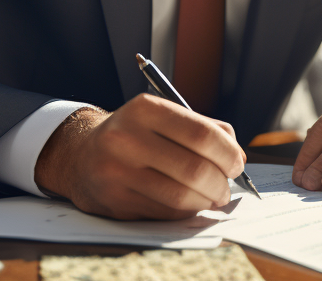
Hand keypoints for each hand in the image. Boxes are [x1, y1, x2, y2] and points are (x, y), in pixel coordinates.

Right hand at [32, 94, 245, 220]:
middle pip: (194, 169)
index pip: (201, 133)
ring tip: (212, 197)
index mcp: (145, 109)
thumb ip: (205, 129)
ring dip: (206, 201)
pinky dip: (186, 211)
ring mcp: (117, 172)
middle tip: (226, 187)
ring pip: (181, 196)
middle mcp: (126, 138)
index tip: (236, 164)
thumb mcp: (164, 117)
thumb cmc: (136, 134)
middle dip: (220, 183)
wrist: (82, 154)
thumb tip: (238, 157)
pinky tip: (189, 203)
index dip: (227, 153)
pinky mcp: (115, 201)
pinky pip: (165, 212)